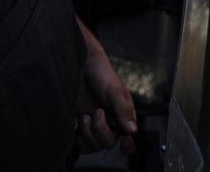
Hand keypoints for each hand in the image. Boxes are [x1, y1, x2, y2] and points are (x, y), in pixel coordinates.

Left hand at [76, 39, 137, 153]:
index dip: (127, 146)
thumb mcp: (115, 90)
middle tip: (96, 112)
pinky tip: (76, 126)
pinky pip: (80, 143)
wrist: (80, 63)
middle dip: (101, 132)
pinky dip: (78, 140)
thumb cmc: (101, 73)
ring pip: (94, 146)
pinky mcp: (80, 122)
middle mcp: (110, 122)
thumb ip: (123, 110)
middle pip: (108, 144)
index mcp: (122, 116)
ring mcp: (94, 123)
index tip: (123, 146)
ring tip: (84, 117)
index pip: (129, 139)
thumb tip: (133, 131)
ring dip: (88, 135)